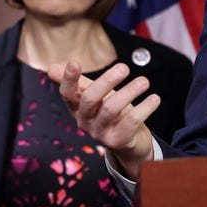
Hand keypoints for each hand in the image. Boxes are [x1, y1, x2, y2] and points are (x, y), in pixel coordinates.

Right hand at [48, 61, 158, 179]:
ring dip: (129, 92)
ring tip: (144, 81)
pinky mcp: (118, 141)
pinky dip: (144, 108)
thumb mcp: (96, 98)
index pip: (67, 93)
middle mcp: (85, 121)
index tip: (74, 62)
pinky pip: (131, 121)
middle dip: (106, 81)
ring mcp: (100, 133)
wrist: (129, 144)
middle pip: (90, 99)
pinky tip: (155, 98)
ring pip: (111, 109)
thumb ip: (80, 83)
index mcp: (77, 108)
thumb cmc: (111, 115)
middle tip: (124, 67)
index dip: (68, 79)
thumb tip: (51, 68)